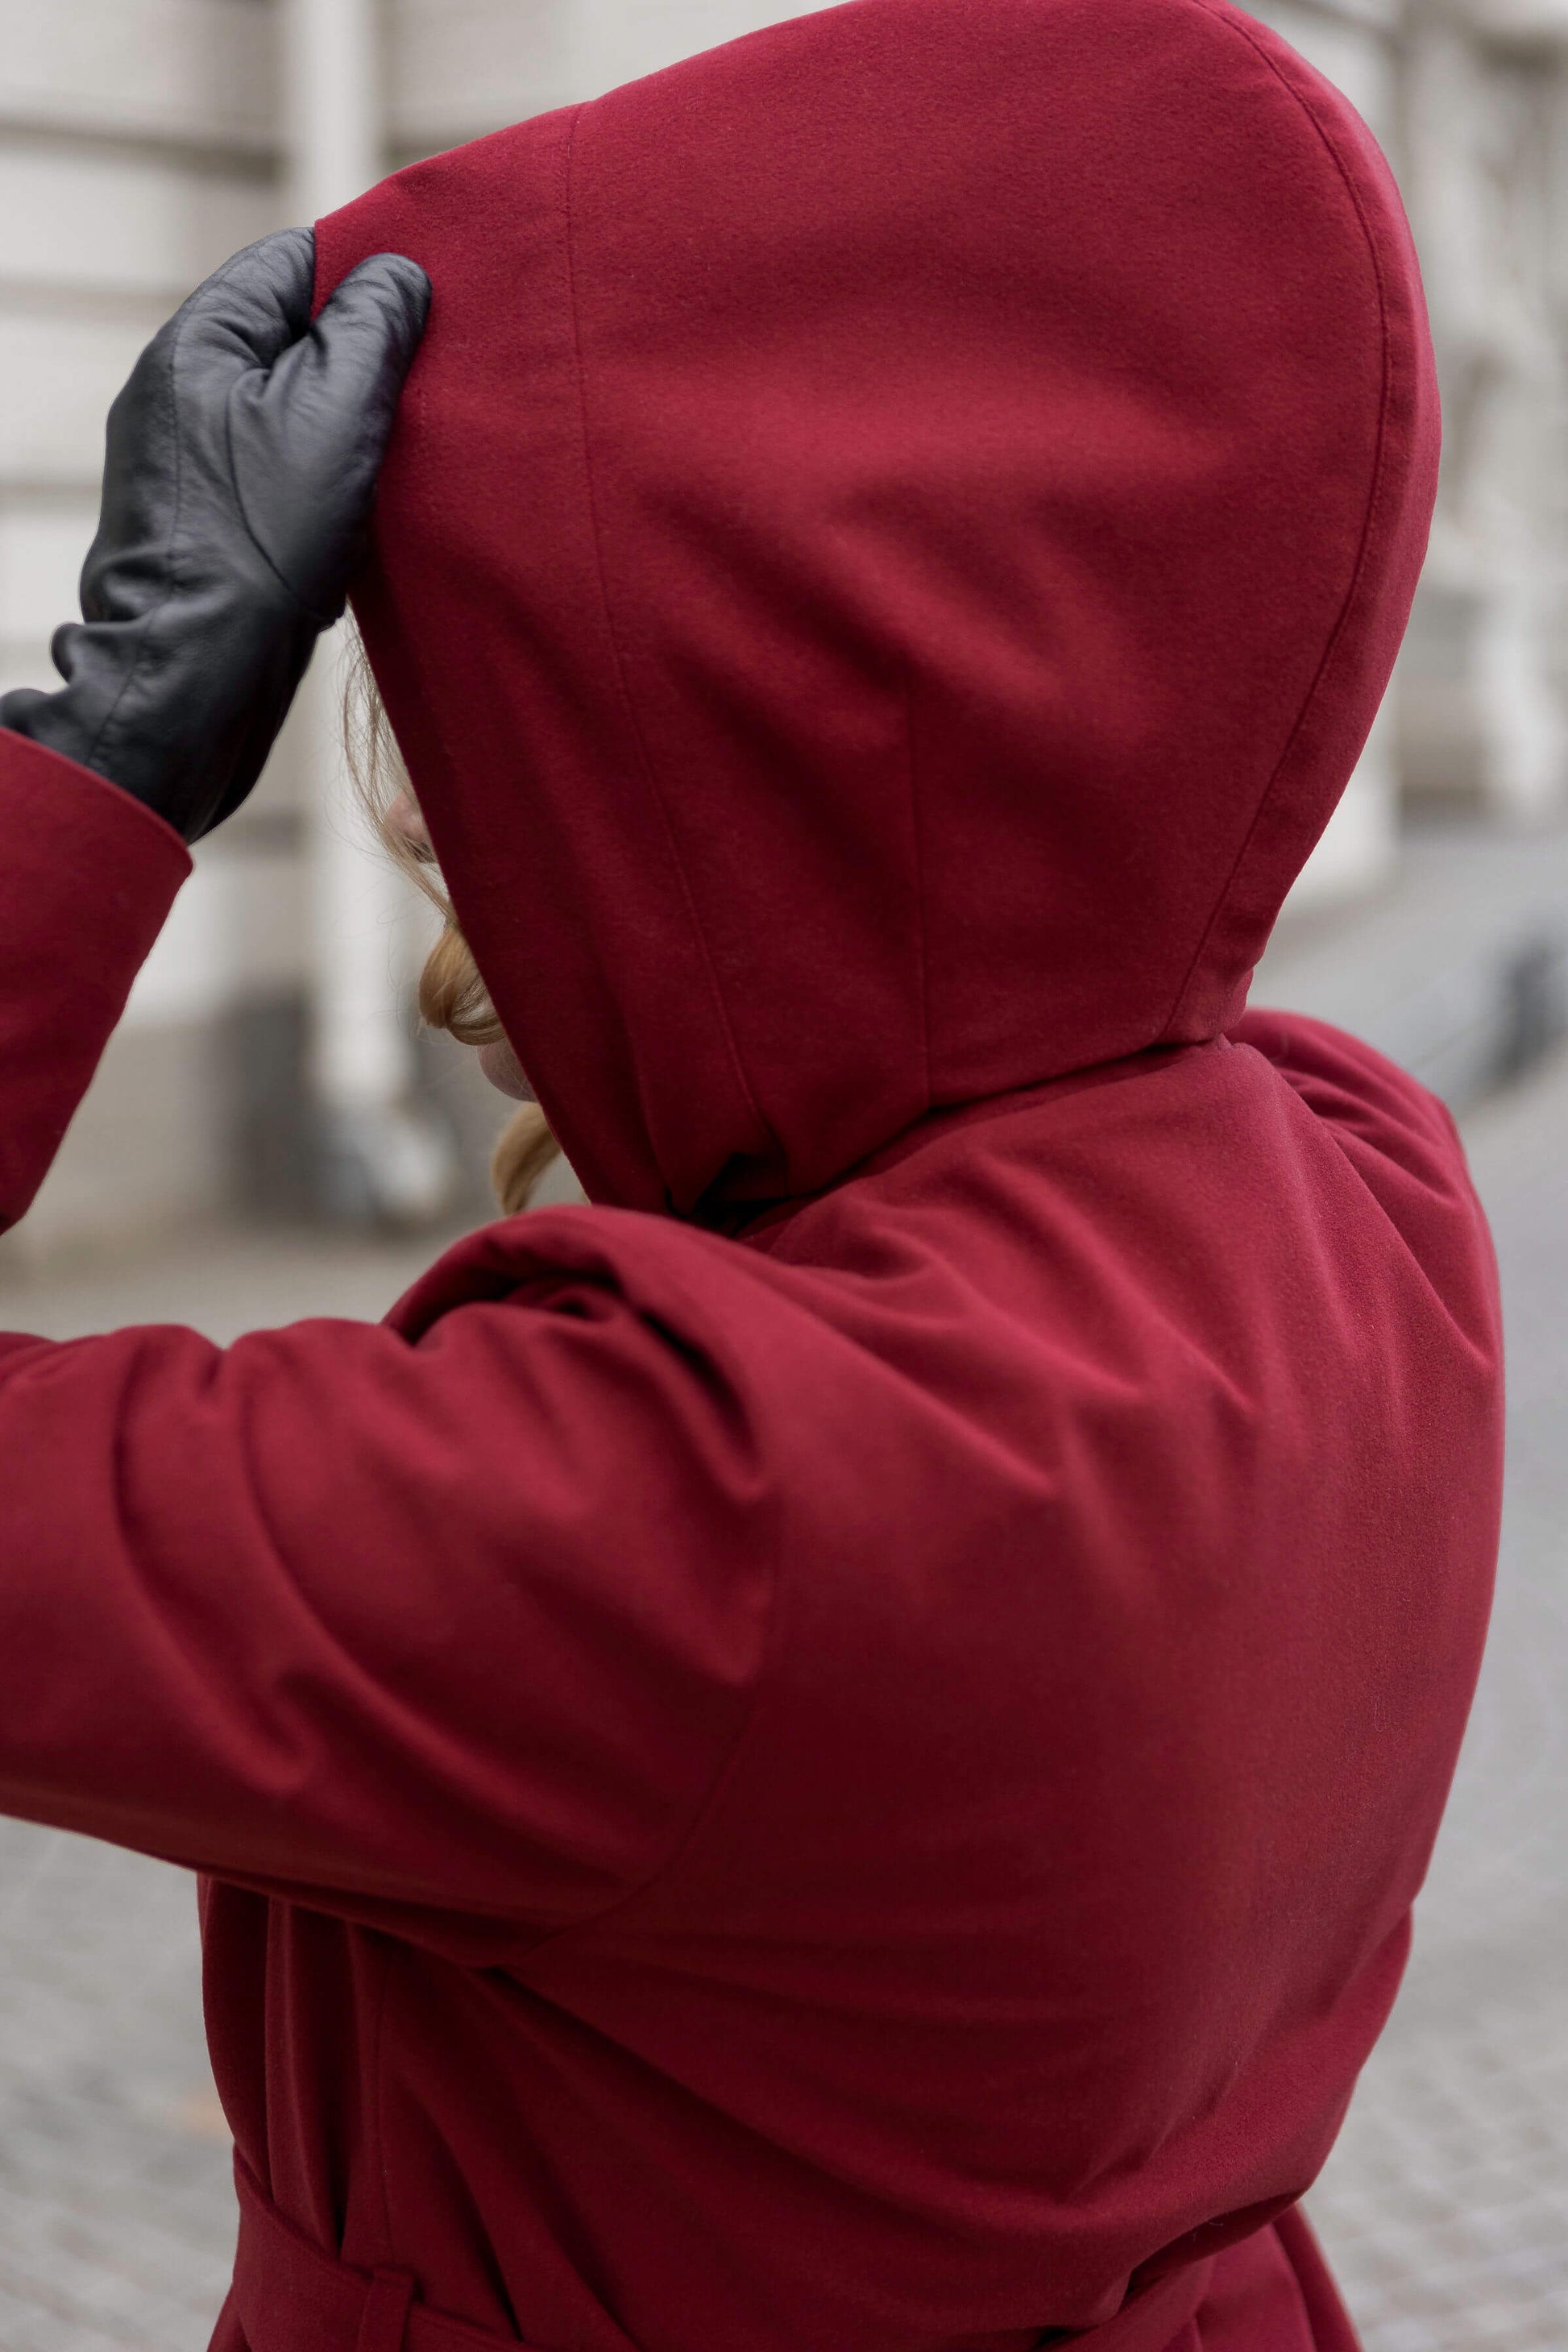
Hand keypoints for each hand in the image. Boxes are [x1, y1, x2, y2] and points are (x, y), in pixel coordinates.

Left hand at [0, 228, 429, 841]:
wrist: (197, 676)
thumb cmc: (261, 541)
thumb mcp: (334, 412)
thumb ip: (370, 329)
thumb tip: (398, 274)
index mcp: (196, 341)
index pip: (291, 261)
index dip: (367, 273)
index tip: (433, 303)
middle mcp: (178, 391)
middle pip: (291, 338)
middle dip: (364, 355)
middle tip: (433, 382)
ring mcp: (189, 462)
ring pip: (290, 411)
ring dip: (350, 428)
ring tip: (405, 453)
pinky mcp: (207, 524)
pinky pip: (280, 474)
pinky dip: (327, 483)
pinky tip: (364, 515)